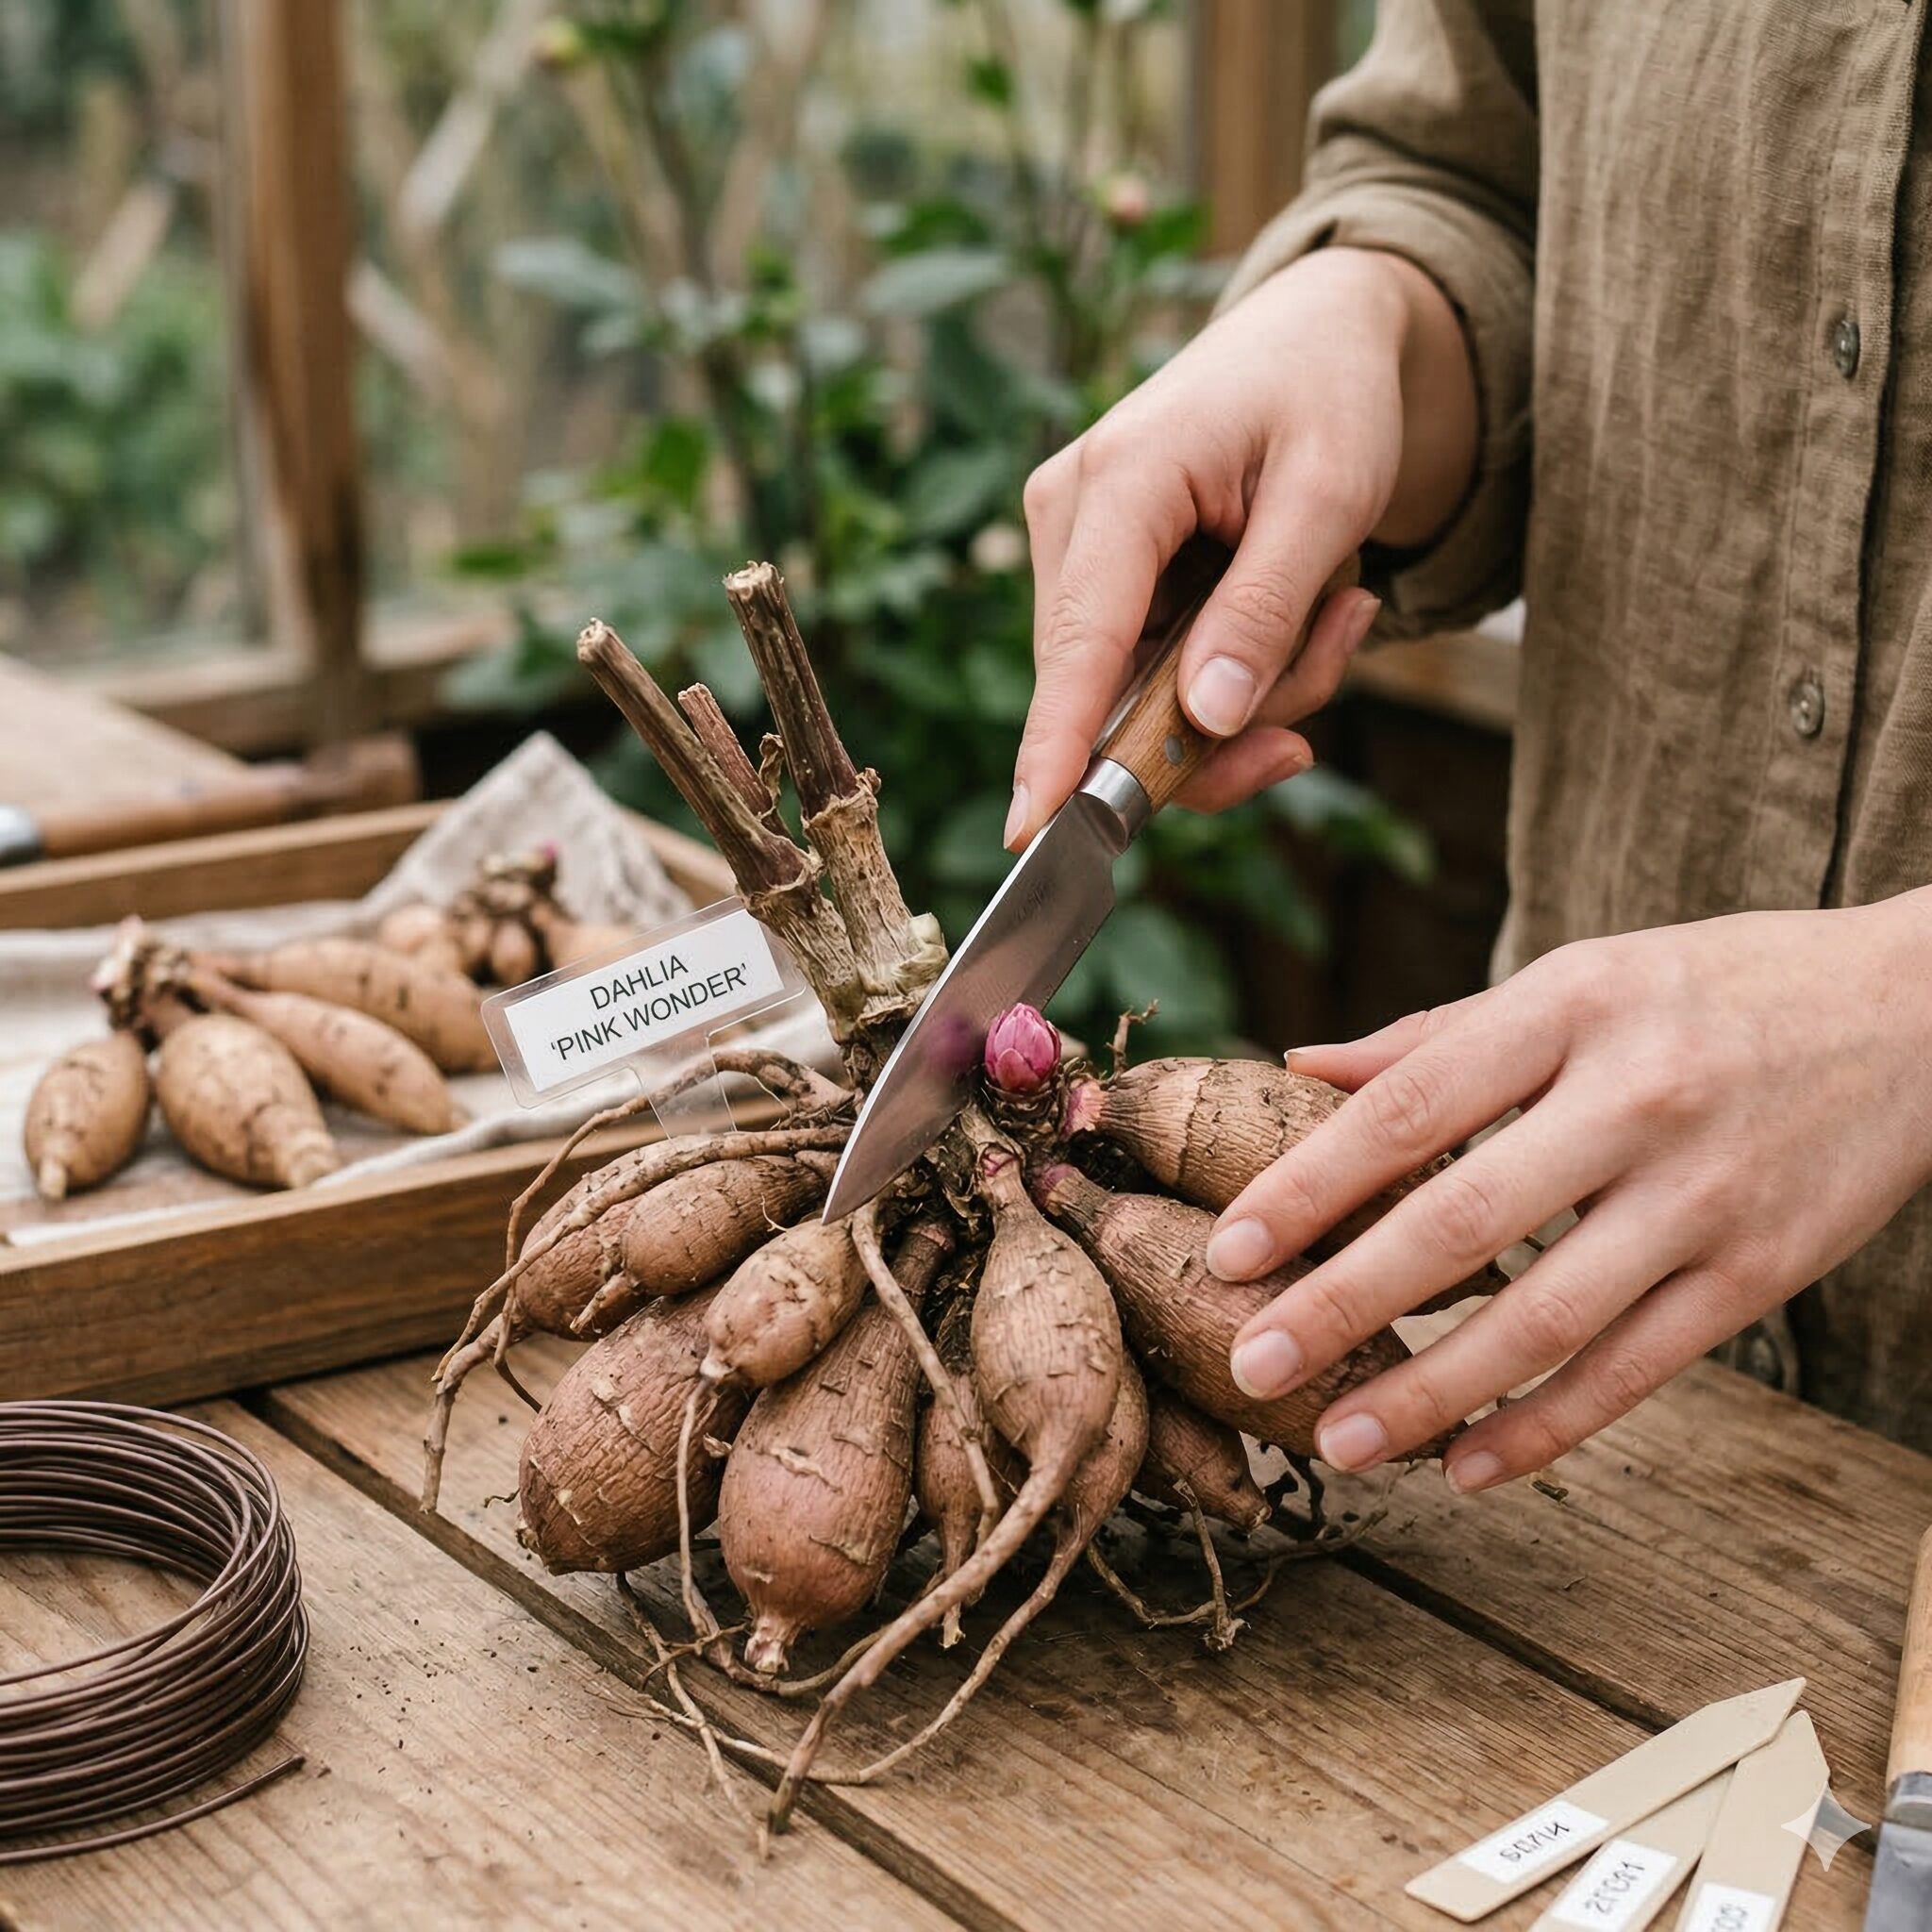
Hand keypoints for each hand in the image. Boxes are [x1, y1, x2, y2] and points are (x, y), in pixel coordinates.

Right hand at [1007, 246, 1476, 847]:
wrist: (1316, 337)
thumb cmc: (1329, 396)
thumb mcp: (1332, 495)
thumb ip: (1266, 610)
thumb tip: (1204, 720)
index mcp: (1122, 480)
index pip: (1080, 639)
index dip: (1058, 744)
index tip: (1032, 831)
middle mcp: (1071, 518)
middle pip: (1114, 693)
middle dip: (1231, 719)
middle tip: (1342, 642)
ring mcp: (1076, 551)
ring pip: (1139, 700)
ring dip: (1250, 694)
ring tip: (1337, 608)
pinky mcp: (1099, 581)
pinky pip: (1153, 679)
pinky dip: (1234, 674)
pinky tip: (1300, 611)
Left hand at [1208, 898, 1931, 1490]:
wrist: (1920, 1012)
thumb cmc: (1718, 987)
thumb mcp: (1582, 976)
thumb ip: (1440, 1034)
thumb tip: (1304, 1066)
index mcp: (1571, 1005)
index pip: (1411, 1106)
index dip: (1309, 1185)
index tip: (1228, 1248)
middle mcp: (1635, 1098)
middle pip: (1463, 1220)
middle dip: (1344, 1304)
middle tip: (1250, 1365)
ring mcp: (1705, 1195)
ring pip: (1547, 1318)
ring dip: (1432, 1394)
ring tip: (1341, 1441)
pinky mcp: (1761, 1274)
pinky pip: (1636, 1370)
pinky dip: (1546, 1428)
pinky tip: (1468, 1467)